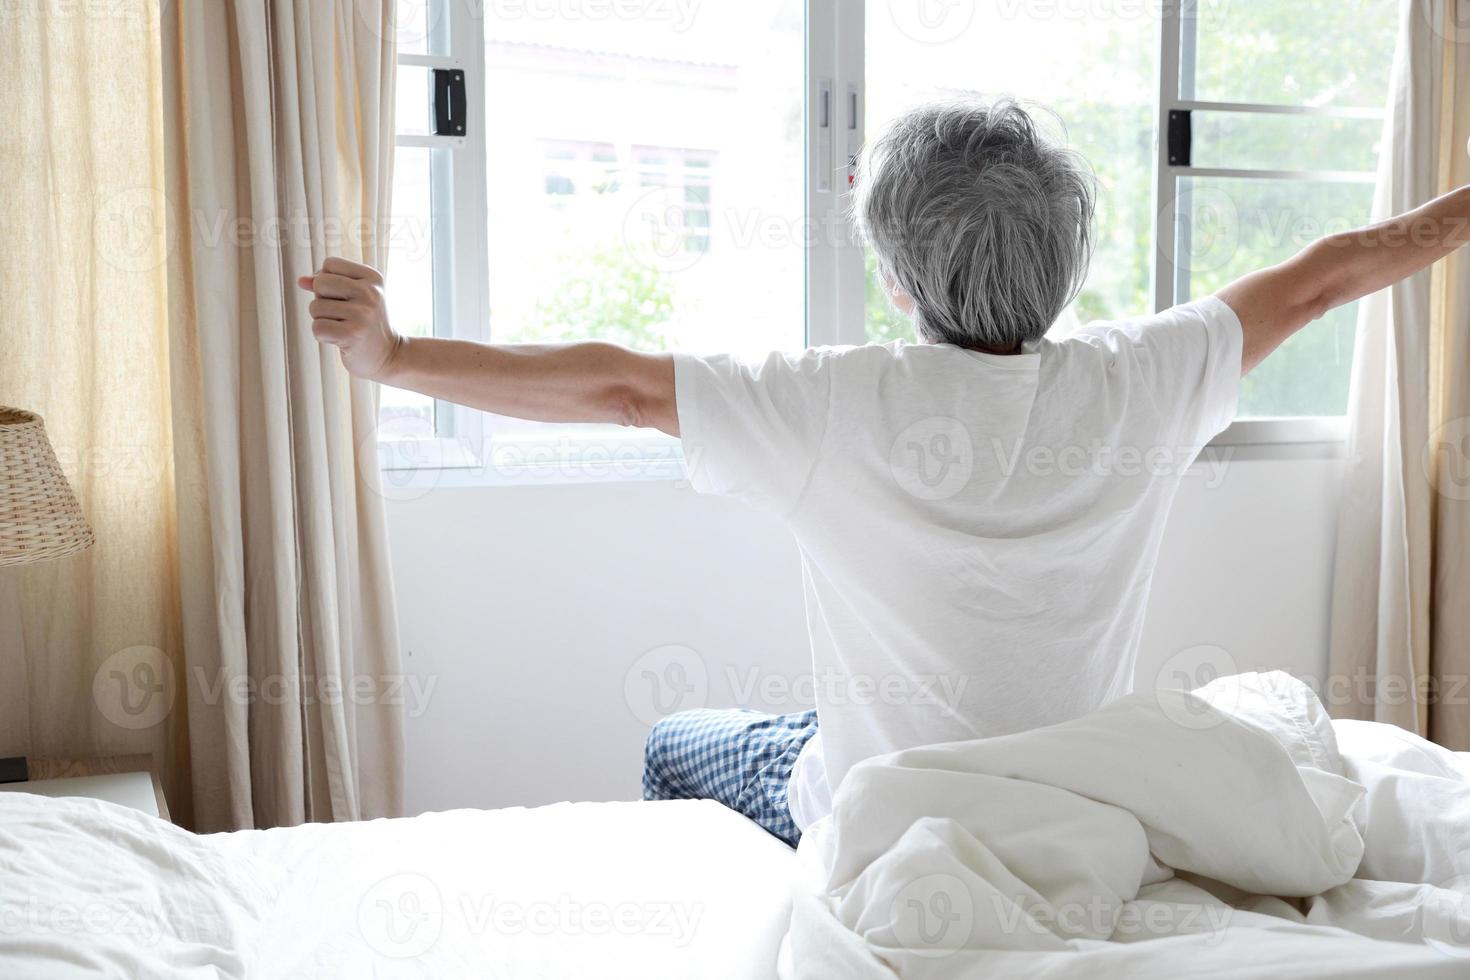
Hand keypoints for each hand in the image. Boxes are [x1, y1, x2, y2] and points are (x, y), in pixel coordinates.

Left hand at [296, 257, 400, 380]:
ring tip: (343, 327)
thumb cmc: (366, 323)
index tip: (343, 297)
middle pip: (320, 283)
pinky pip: (317, 328)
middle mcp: (370, 292)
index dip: (327, 280)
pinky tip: (341, 340)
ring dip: (322, 320)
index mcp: (373, 278)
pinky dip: (323, 336)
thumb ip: (327, 283)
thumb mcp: (353, 296)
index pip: (330, 264)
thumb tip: (301, 280)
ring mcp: (362, 313)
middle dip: (322, 299)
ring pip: (315, 307)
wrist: (388, 355)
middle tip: (341, 314)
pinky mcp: (352, 334)